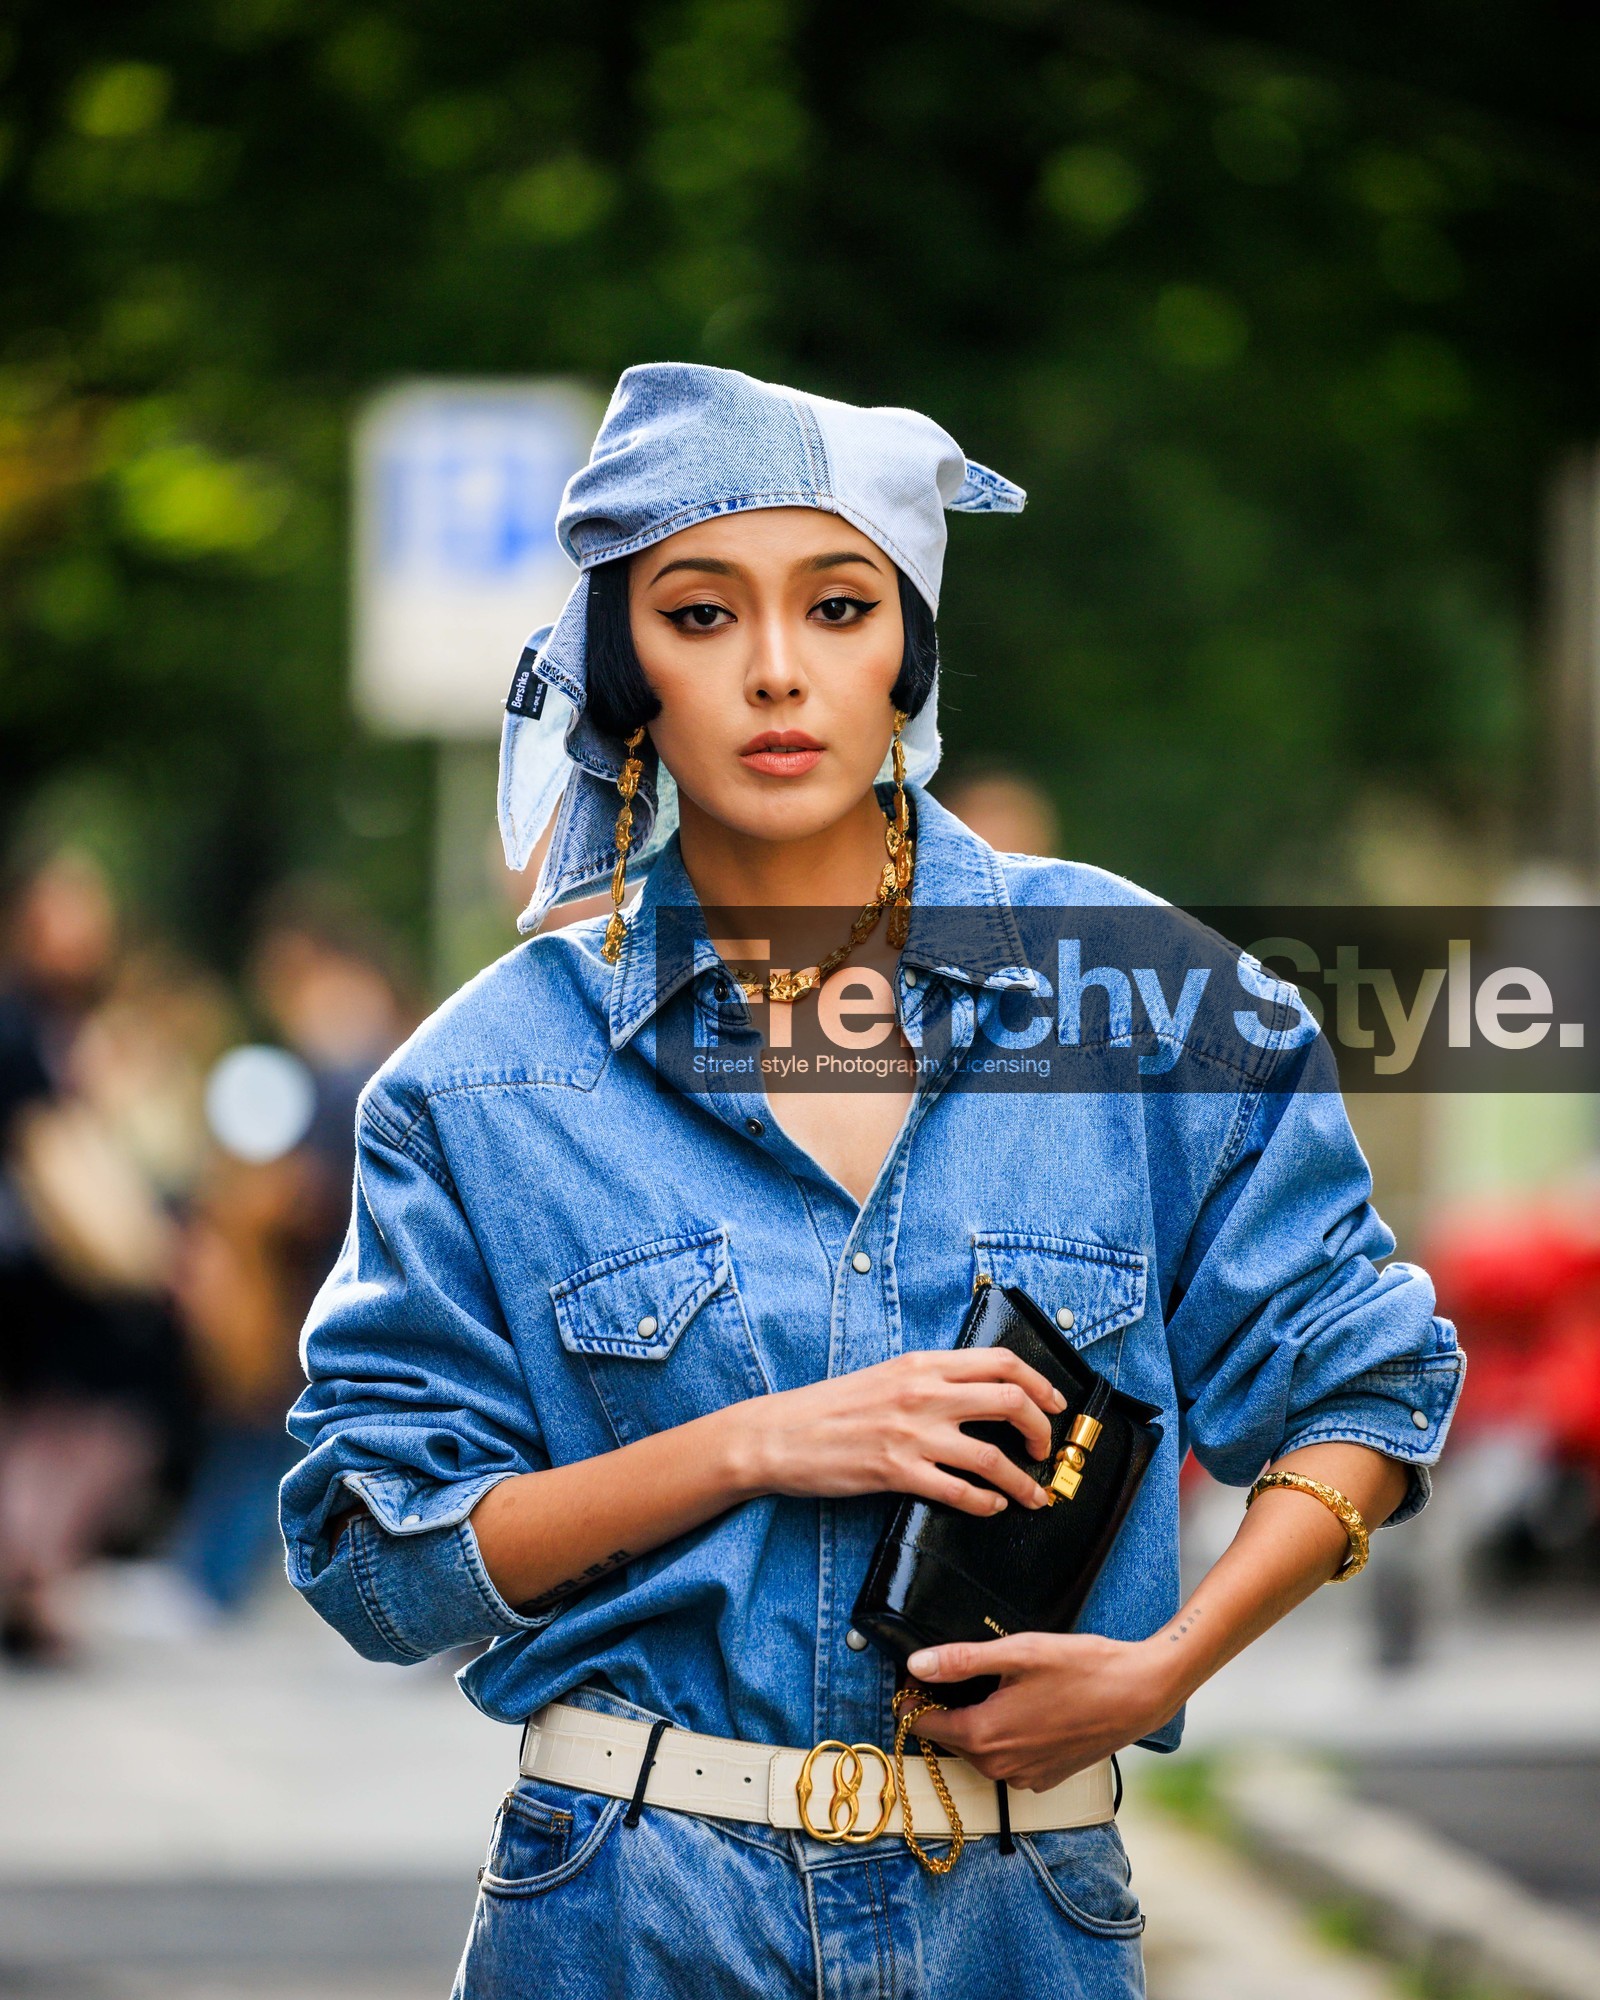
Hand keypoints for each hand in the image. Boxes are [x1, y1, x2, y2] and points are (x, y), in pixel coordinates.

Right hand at [735, 1348, 1066, 1516]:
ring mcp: (911, 1434)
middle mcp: (923, 1393)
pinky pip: (959, 1492)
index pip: (1001, 1361)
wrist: (781, 1434)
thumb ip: (931, 1379)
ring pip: (993, 1456)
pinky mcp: (896, 1472)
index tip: (1054, 1403)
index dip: (1039, 1383)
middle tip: (1045, 1448)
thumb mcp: (887, 1375)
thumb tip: (979, 1390)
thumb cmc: (831, 1407)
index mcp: (923, 1365)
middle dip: (1041, 1429)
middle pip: (1010, 1402)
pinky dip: (986, 1503)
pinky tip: (992, 1507)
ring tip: (1034, 1494)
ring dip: (1024, 1480)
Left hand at [900, 1632, 1179, 1789]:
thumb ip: (962, 1660)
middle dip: (942, 1707)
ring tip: (990, 1685)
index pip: (923, 1723)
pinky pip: (1006, 1758)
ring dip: (973, 1721)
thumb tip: (917, 1663)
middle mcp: (999, 1767)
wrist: (1138, 1695)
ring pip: (977, 1749)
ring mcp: (1023, 1778)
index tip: (919, 1671)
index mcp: (984, 1735)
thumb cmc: (1082, 1669)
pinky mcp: (1044, 1778)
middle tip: (952, 1670)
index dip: (913, 1695)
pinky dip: (1002, 1735)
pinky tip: (1020, 1706)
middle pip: (949, 1737)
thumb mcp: (1018, 1653)